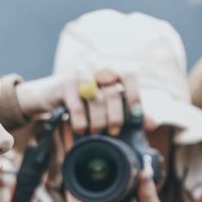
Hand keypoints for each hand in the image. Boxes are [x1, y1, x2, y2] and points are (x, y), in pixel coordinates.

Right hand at [15, 68, 141, 134]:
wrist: (48, 95)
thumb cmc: (81, 101)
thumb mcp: (105, 106)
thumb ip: (127, 112)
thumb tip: (153, 123)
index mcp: (111, 70)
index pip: (130, 74)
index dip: (135, 95)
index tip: (135, 115)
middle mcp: (98, 67)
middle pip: (113, 92)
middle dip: (115, 117)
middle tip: (113, 132)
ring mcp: (81, 72)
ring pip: (97, 99)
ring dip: (98, 122)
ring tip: (96, 134)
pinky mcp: (65, 83)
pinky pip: (77, 106)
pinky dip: (81, 122)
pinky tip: (81, 131)